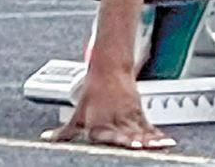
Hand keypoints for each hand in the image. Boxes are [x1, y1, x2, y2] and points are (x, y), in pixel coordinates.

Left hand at [41, 69, 174, 149]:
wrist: (108, 68)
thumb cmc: (92, 93)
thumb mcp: (77, 114)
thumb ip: (65, 132)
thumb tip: (46, 139)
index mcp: (99, 123)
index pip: (108, 135)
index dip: (118, 139)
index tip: (128, 143)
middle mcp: (116, 120)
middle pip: (127, 134)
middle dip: (136, 141)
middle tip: (143, 146)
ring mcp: (129, 117)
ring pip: (141, 131)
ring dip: (151, 140)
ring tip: (160, 146)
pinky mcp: (139, 114)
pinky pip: (150, 127)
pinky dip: (159, 135)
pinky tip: (167, 143)